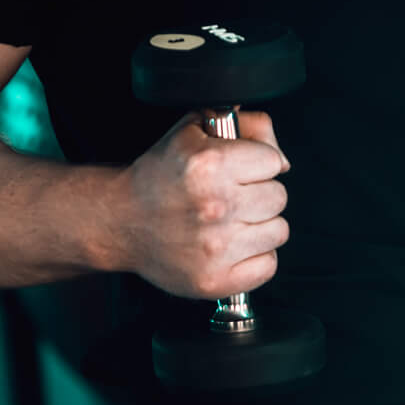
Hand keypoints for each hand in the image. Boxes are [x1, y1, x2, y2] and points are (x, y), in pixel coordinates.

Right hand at [117, 108, 290, 299]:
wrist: (121, 220)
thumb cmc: (160, 175)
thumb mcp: (196, 129)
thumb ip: (247, 124)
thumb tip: (283, 159)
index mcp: (210, 164)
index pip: (274, 161)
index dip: (259, 162)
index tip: (242, 169)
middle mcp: (215, 206)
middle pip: (279, 197)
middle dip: (259, 193)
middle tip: (233, 195)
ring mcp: (216, 248)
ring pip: (278, 230)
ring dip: (260, 225)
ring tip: (232, 220)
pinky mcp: (214, 281)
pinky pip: (268, 265)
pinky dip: (255, 257)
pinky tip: (233, 245)